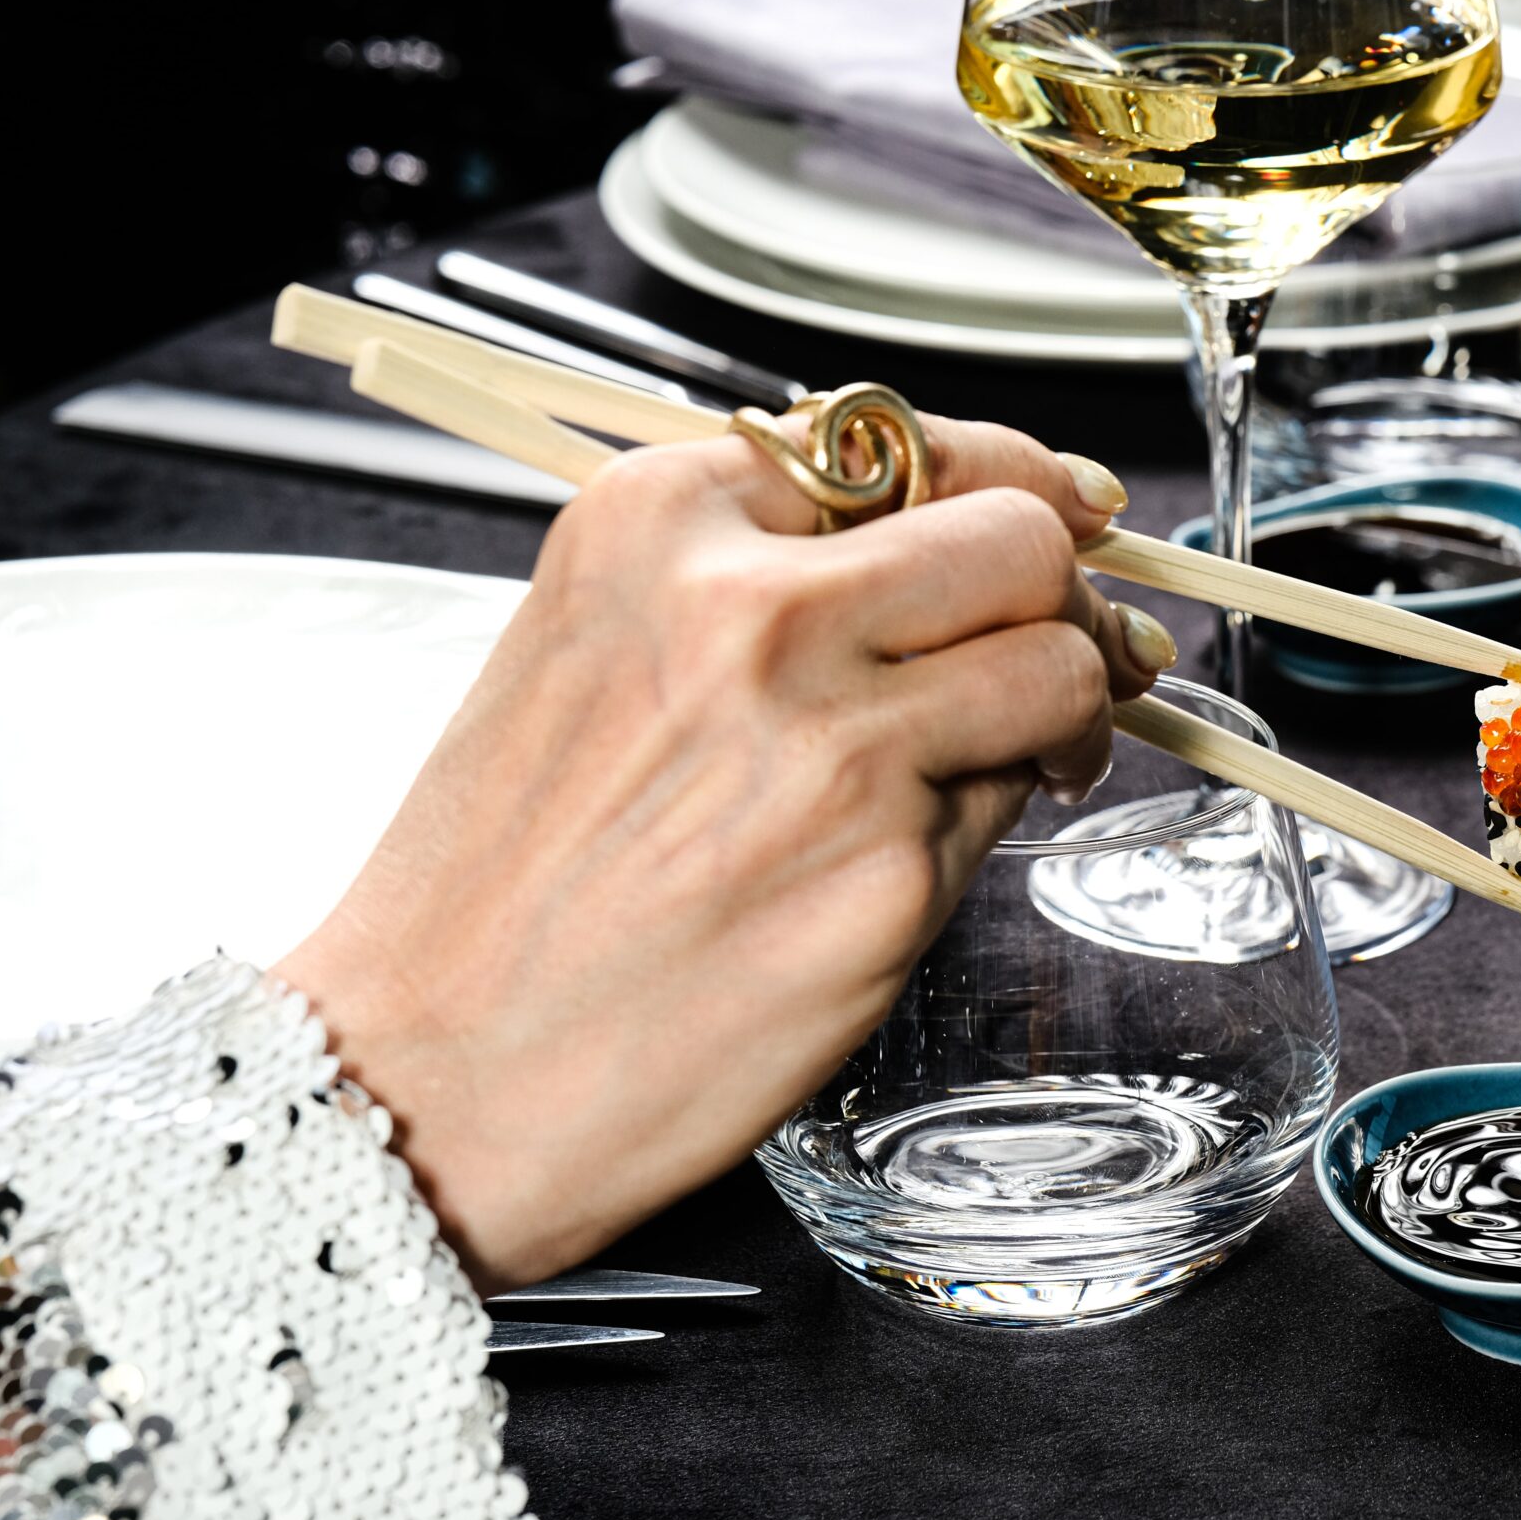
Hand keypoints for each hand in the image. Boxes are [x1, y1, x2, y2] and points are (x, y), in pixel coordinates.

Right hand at [275, 419, 1174, 1291]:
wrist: (430, 1073)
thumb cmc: (498, 886)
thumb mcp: (589, 652)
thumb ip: (753, 578)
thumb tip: (942, 543)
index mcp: (660, 527)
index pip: (908, 446)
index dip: (1022, 477)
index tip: (1075, 507)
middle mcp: (752, 615)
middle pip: (1018, 540)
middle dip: (1073, 595)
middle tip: (1090, 647)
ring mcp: (832, 745)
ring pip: (1056, 665)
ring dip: (1074, 709)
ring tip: (1036, 756)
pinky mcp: (888, 877)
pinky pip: (1006, 807)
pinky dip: (996, 821)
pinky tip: (922, 854)